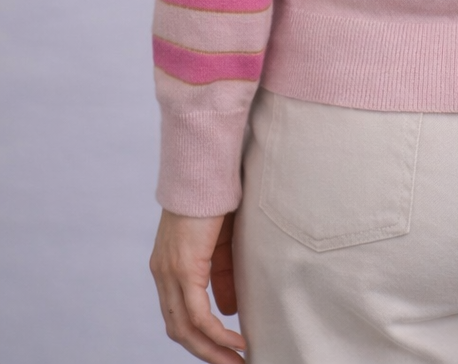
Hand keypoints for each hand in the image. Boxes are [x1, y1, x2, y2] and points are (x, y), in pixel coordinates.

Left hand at [150, 209, 245, 361]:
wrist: (206, 168)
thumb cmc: (216, 198)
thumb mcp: (220, 243)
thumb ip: (221, 275)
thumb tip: (227, 310)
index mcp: (168, 267)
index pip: (178, 316)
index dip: (199, 338)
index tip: (224, 351)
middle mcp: (163, 274)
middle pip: (178, 330)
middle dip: (206, 353)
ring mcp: (170, 272)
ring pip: (185, 328)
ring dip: (212, 350)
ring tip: (238, 361)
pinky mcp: (184, 267)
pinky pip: (198, 314)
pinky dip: (217, 333)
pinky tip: (237, 340)